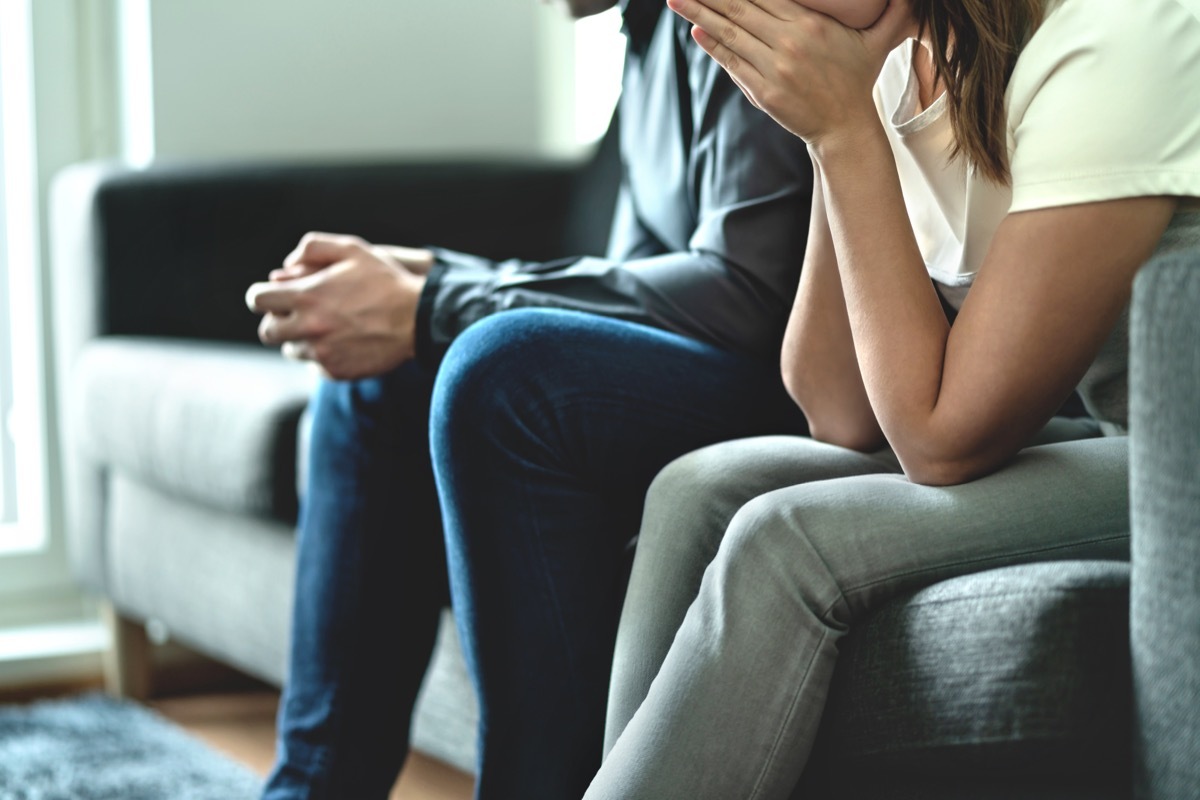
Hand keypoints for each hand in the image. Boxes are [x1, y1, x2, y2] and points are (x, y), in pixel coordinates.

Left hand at [245, 233, 426, 379]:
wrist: (418, 319)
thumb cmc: (385, 281)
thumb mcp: (352, 249)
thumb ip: (313, 248)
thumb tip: (285, 266)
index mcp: (307, 296)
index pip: (257, 300)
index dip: (262, 296)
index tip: (274, 296)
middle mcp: (309, 327)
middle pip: (267, 332)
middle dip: (278, 320)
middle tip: (298, 314)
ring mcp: (322, 353)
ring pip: (291, 350)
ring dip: (302, 339)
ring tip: (328, 327)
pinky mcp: (336, 371)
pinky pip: (315, 366)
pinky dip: (324, 355)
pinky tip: (344, 342)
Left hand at [666, 0, 912, 145]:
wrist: (845, 129)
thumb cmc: (857, 81)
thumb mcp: (878, 41)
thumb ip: (893, 11)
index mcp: (811, 24)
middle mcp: (789, 43)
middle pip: (740, 6)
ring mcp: (774, 68)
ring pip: (730, 32)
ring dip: (699, 13)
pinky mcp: (762, 91)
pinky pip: (732, 62)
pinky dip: (713, 45)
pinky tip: (696, 29)